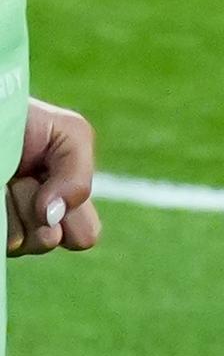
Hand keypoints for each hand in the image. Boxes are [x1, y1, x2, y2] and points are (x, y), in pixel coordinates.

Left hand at [7, 99, 100, 258]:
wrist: (0, 113)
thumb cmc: (31, 122)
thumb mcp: (72, 133)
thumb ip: (78, 174)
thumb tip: (53, 217)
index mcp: (64, 206)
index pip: (83, 236)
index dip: (75, 216)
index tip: (57, 185)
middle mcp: (34, 224)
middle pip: (49, 241)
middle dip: (40, 208)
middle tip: (27, 177)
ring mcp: (6, 228)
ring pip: (18, 240)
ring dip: (13, 202)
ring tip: (6, 177)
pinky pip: (1, 236)